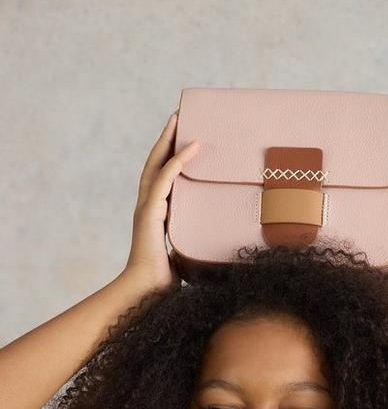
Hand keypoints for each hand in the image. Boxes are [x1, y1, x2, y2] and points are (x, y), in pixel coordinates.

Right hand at [122, 112, 199, 293]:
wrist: (148, 292)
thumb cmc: (166, 281)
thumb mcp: (186, 255)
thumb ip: (195, 245)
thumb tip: (220, 248)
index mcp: (155, 214)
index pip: (160, 177)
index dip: (168, 156)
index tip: (180, 138)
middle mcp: (148, 205)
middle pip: (154, 163)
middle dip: (165, 139)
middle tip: (177, 117)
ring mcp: (147, 207)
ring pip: (156, 165)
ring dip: (168, 141)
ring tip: (179, 120)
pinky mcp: (151, 212)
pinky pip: (166, 179)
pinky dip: (178, 162)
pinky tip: (192, 148)